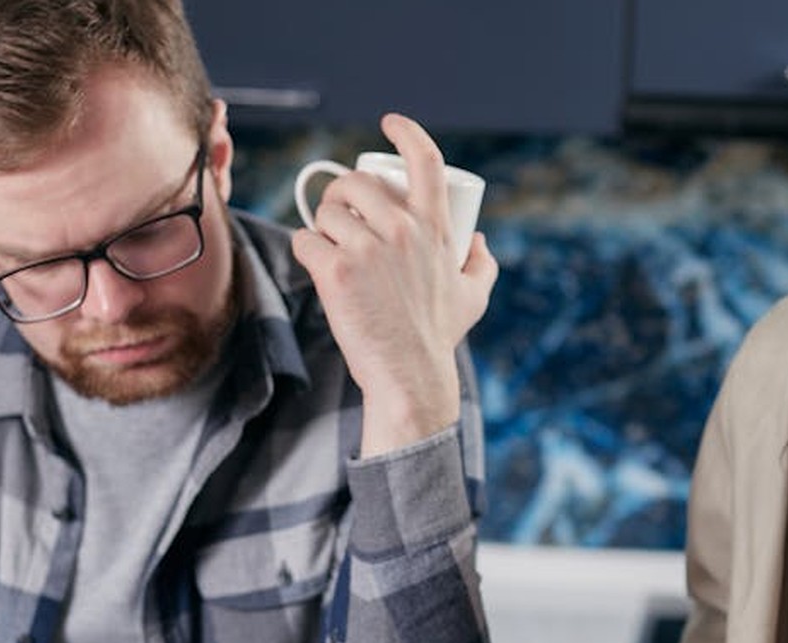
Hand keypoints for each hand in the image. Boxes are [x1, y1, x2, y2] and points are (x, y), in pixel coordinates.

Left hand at [290, 112, 498, 455]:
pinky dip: (306, 251)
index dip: (406, 132)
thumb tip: (478, 241)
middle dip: (341, 194)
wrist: (409, 374)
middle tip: (340, 217)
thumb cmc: (438, 336)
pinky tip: (317, 267)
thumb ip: (482, 264)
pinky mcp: (334, 270)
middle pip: (355, 182)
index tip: (390, 123)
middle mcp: (402, 229)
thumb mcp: (473, 296)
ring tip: (331, 249)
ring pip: (326, 211)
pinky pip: (305, 240)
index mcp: (434, 227)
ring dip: (322, 226)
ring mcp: (366, 249)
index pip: (424, 160)